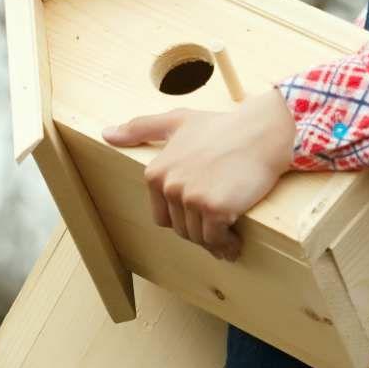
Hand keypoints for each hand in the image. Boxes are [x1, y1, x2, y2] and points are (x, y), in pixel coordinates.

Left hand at [101, 89, 295, 260]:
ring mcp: (191, 197)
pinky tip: (236, 243)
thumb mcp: (178, 121)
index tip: (204, 213)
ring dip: (214, 242)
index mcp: (156, 172)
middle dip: (200, 230)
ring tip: (230, 236)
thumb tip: (106, 134)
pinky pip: (215, 240)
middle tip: (221, 225)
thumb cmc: (223, 127)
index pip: (163, 215)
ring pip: (198, 237)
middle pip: (181, 228)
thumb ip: (142, 128)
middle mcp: (169, 186)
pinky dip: (226, 245)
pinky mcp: (215, 208)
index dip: (185, 217)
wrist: (262, 132)